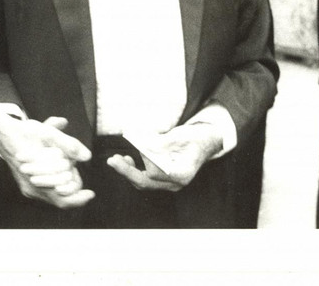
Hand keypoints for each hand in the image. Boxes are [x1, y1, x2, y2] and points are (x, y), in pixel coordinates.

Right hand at [0, 114, 94, 208]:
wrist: (4, 133)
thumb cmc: (25, 132)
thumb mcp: (48, 133)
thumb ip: (68, 145)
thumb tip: (86, 156)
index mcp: (34, 179)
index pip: (62, 199)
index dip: (78, 198)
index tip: (91, 193)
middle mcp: (31, 188)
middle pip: (60, 198)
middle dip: (72, 185)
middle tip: (74, 170)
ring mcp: (28, 187)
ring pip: (54, 194)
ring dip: (65, 183)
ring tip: (68, 168)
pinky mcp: (27, 185)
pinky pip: (47, 190)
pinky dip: (57, 182)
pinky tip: (61, 169)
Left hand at [107, 123, 221, 191]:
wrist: (205, 142)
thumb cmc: (195, 137)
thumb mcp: (179, 136)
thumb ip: (160, 142)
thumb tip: (140, 143)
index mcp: (182, 174)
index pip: (157, 173)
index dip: (144, 159)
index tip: (136, 146)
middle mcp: (175, 183)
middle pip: (146, 182)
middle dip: (127, 172)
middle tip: (113, 161)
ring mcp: (169, 183)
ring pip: (144, 182)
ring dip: (128, 171)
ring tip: (117, 159)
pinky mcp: (164, 179)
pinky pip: (146, 179)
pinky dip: (135, 170)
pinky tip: (128, 160)